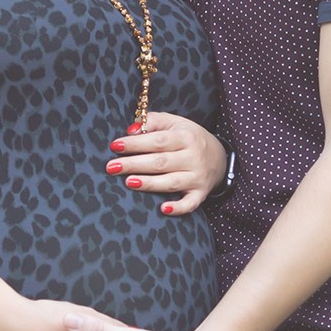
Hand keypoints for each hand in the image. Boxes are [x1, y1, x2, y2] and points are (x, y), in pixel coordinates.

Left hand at [107, 112, 227, 214]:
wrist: (219, 157)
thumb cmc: (189, 138)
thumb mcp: (175, 123)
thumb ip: (153, 121)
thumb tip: (132, 129)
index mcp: (186, 137)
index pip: (157, 141)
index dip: (135, 143)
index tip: (115, 146)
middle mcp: (193, 157)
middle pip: (160, 162)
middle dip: (134, 164)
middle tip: (111, 167)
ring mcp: (197, 177)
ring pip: (171, 183)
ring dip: (149, 183)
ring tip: (129, 182)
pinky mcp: (200, 193)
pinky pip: (190, 203)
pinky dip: (178, 208)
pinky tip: (162, 209)